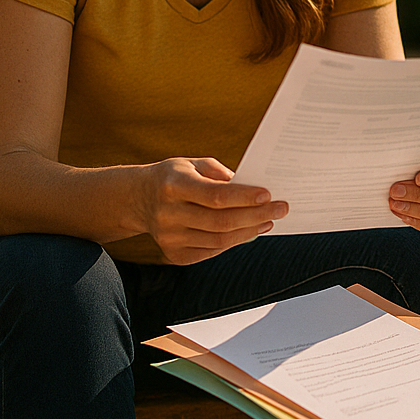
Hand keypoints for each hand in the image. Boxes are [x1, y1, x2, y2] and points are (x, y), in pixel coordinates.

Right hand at [140, 157, 287, 264]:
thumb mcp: (193, 164)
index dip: (244, 197)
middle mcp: (168, 214)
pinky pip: (212, 251)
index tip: (268, 195)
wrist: (139, 199)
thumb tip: (253, 189)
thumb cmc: (174, 177)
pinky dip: (234, 242)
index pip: (215, 196)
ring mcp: (169, 238)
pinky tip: (251, 231)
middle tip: (281, 208)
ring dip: (249, 231)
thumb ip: (221, 175)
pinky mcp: (174, 255)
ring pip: (219, 240)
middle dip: (256, 215)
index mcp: (172, 185)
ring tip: (268, 220)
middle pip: (221, 221)